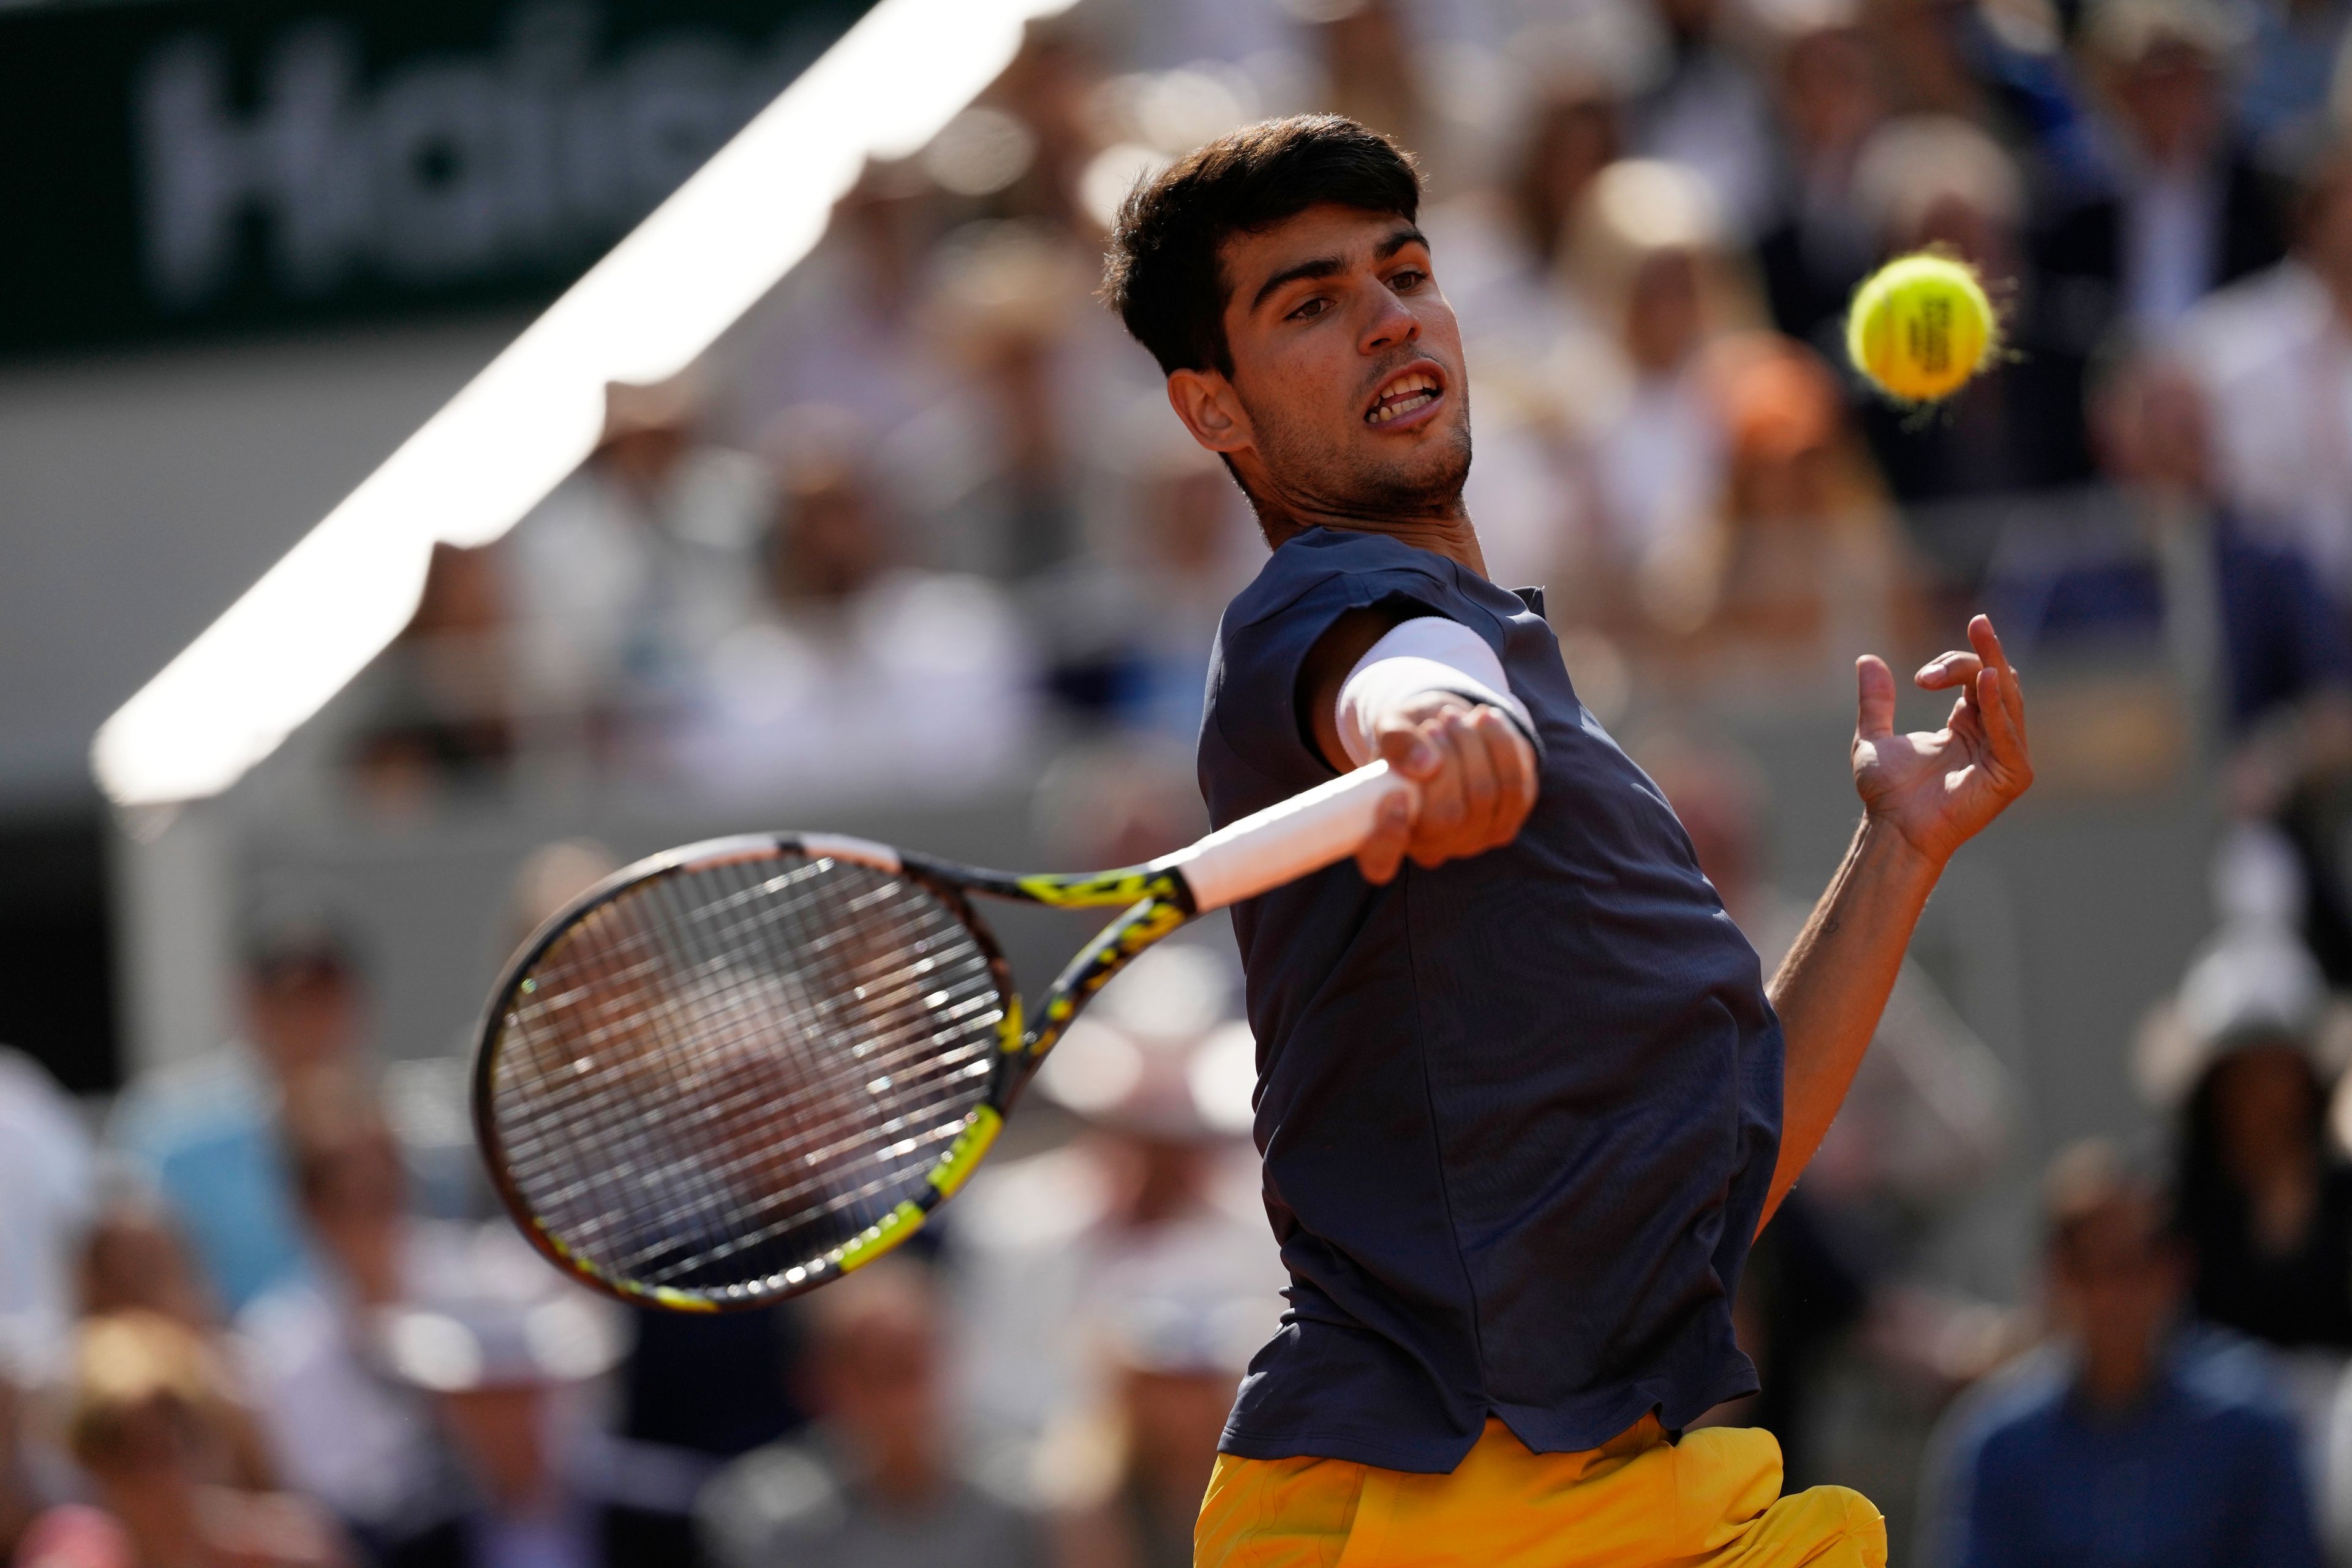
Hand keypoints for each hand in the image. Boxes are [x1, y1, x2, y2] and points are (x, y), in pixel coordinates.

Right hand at [1354, 694, 1537, 883]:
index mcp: (1386, 836)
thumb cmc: (1409, 738)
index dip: (1386, 837)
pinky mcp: (1506, 823)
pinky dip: (1503, 746)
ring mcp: (1471, 841)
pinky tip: (1484, 719)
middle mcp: (1430, 848)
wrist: (1446, 732)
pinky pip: (1517, 787)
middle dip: (1448, 758)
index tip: (1396, 795)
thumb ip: (1397, 742)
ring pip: (1485, 796)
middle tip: (1436, 723)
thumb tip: (1427, 765)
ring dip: (1475, 746)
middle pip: (1448, 815)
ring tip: (1456, 717)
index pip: (1380, 860)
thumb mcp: (1391, 728)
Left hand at [1853, 615, 2032, 868]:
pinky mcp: (2013, 775)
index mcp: (1967, 725)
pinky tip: (1988, 682)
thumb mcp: (1874, 737)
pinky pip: (2009, 735)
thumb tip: (1866, 659)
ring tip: (1983, 638)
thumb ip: (1875, 701)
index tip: (1920, 678)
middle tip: (1977, 622)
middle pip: (1998, 681)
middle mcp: (1992, 736)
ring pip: (2009, 700)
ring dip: (1995, 668)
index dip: (1954, 665)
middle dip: (1983, 653)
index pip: (1976, 679)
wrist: (1892, 828)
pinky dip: (1999, 707)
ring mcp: (2006, 756)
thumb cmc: (1887, 793)